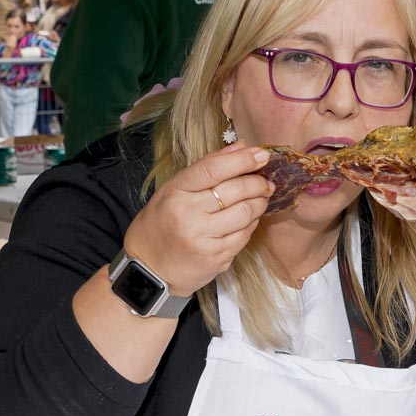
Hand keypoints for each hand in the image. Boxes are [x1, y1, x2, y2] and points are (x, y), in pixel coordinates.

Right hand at [121, 143, 272, 296]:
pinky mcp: (216, 258)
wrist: (149, 268)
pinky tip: (250, 218)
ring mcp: (203, 238)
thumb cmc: (162, 223)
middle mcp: (188, 214)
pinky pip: (244, 235)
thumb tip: (243, 146)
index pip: (213, 169)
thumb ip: (207, 166)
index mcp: (176, 192)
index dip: (242, 160)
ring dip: (260, 202)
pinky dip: (253, 223)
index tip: (262, 155)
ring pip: (245, 213)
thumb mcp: (174, 189)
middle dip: (257, 183)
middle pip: (235, 190)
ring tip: (261, 197)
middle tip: (266, 181)